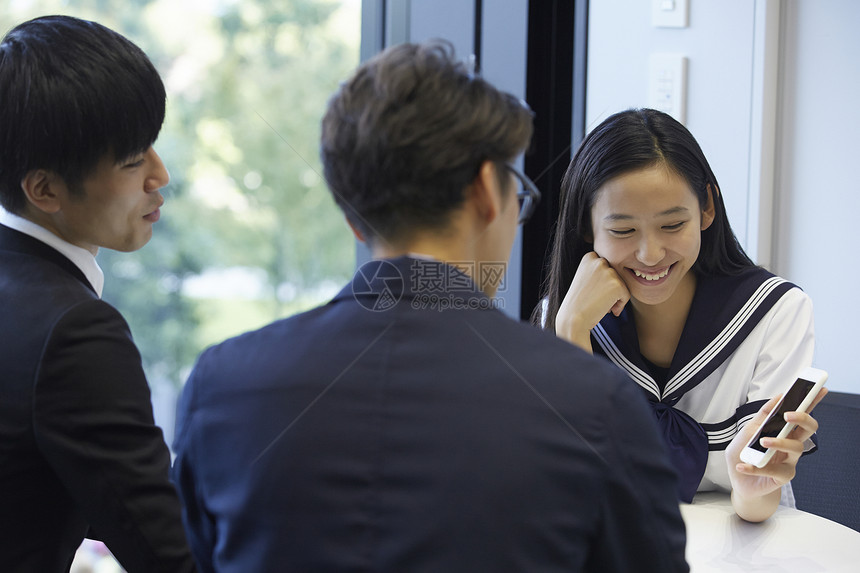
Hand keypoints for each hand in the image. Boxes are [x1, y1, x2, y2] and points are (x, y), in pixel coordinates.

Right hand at [555, 252, 629, 351]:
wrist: (572, 318)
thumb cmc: (578, 302)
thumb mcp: (585, 278)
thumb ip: (599, 272)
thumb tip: (618, 275)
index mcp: (589, 257)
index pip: (607, 268)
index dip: (602, 283)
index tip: (591, 291)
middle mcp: (599, 261)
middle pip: (615, 275)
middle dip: (609, 289)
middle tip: (596, 299)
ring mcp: (609, 271)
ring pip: (622, 285)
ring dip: (614, 297)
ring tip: (599, 304)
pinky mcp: (617, 284)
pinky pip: (626, 295)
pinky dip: (619, 305)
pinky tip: (606, 309)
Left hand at [725, 387, 827, 519]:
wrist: (739, 480)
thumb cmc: (745, 453)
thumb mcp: (747, 431)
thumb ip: (762, 416)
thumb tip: (778, 398)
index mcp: (784, 430)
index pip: (802, 414)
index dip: (813, 402)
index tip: (821, 389)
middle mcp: (791, 444)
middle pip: (808, 429)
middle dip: (802, 419)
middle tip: (788, 415)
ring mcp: (789, 460)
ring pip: (795, 448)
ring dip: (779, 442)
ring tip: (763, 441)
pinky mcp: (783, 477)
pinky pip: (775, 471)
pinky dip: (756, 468)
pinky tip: (743, 466)